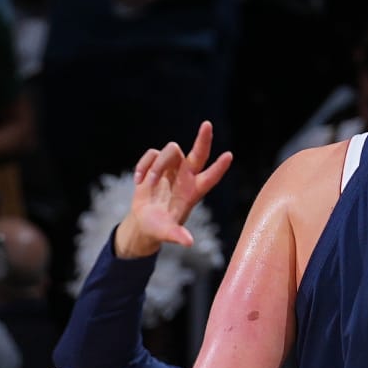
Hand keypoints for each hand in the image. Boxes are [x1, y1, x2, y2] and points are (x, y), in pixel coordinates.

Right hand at [114, 128, 231, 258]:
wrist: (144, 222)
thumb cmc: (160, 228)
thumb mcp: (167, 233)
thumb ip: (177, 236)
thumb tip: (188, 243)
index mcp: (194, 191)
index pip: (210, 177)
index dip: (219, 167)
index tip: (229, 156)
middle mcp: (186, 176)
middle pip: (199, 153)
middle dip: (203, 139)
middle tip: (207, 125)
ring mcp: (172, 168)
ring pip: (170, 150)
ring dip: (157, 166)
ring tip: (148, 183)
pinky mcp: (156, 164)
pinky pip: (151, 154)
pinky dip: (143, 166)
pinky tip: (138, 181)